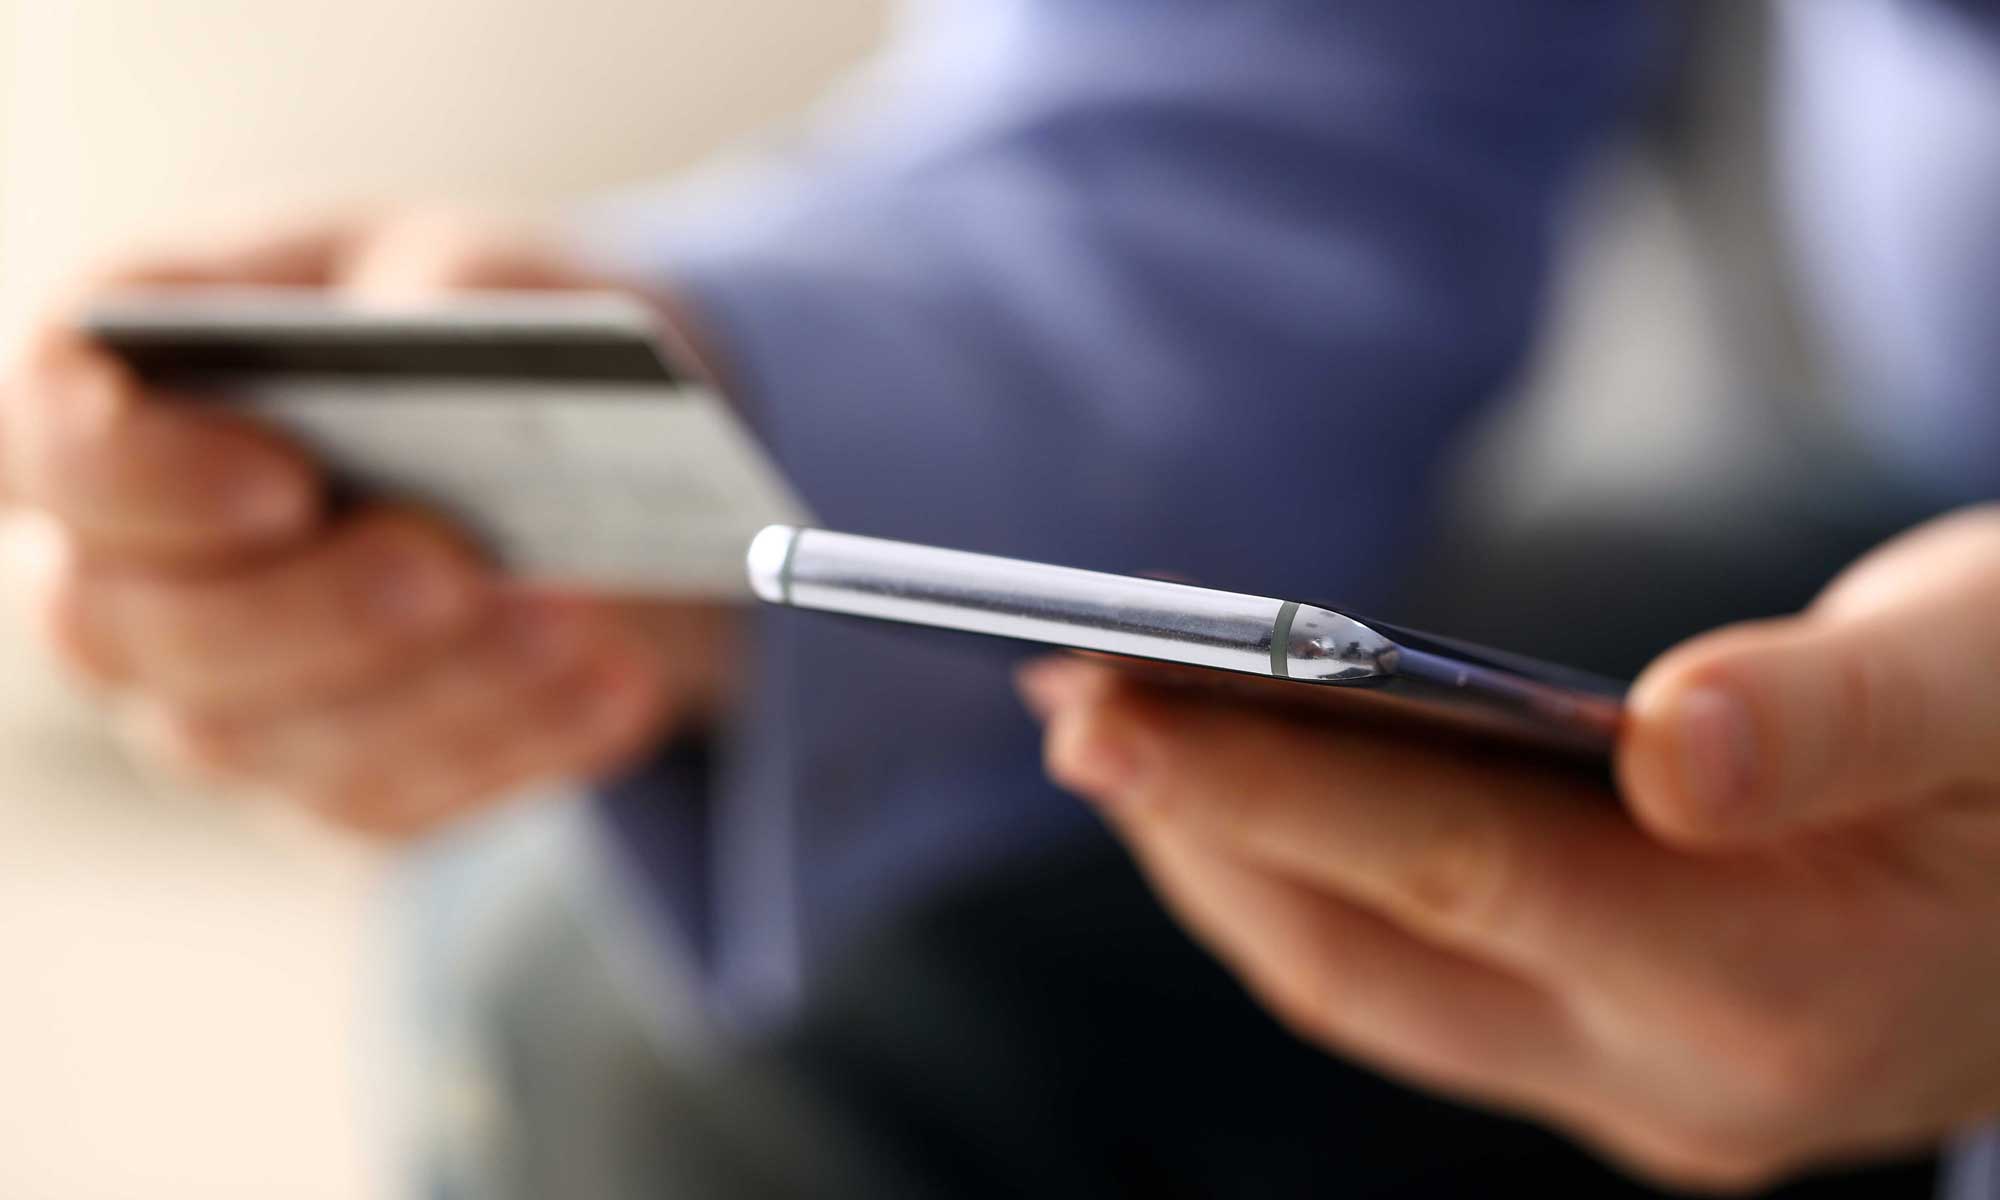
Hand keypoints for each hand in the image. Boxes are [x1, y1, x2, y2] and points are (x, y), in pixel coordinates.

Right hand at [1, 213, 735, 836]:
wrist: (560, 441)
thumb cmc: (463, 325)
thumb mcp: (470, 265)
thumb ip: (446, 284)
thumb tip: (442, 338)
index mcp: (111, 395)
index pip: (50, 450)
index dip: (145, 477)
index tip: (282, 480)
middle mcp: (121, 567)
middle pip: (140, 629)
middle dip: (312, 607)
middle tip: (454, 567)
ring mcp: (213, 693)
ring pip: (269, 740)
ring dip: (436, 687)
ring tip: (578, 622)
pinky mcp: (327, 776)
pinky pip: (393, 797)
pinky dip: (515, 741)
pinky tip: (621, 684)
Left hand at [1018, 505, 1999, 1191]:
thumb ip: (1844, 711)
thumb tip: (1670, 740)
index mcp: (1781, 985)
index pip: (1454, 872)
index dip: (1262, 784)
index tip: (1100, 704)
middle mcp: (1689, 1081)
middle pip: (1364, 953)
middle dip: (1195, 824)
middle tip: (1064, 692)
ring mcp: (1650, 1094)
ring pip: (1370, 984)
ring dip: (1228, 858)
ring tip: (1116, 730)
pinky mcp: (1629, 1062)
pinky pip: (1417, 983)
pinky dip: (1312, 880)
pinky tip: (1249, 791)